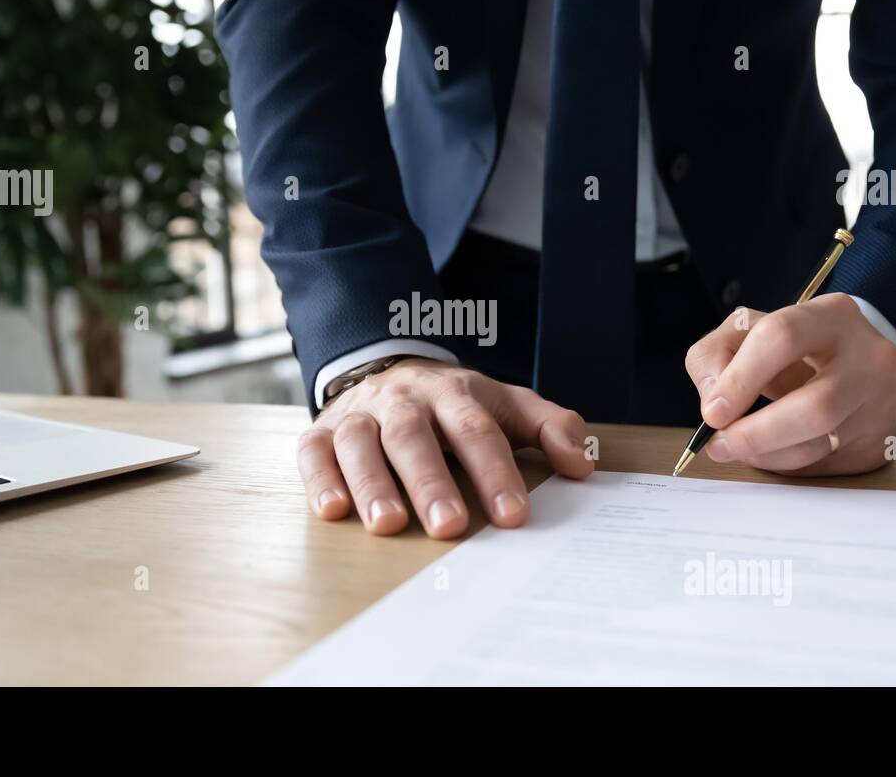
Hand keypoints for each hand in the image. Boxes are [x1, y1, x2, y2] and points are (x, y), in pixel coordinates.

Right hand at [296, 359, 593, 537]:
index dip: (495, 472)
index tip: (513, 515)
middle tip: (450, 527)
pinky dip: (319, 478)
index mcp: (454, 393)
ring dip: (373, 483)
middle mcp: (403, 401)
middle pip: (415, 436)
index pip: (477, 430)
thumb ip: (550, 427)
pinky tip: (332, 510)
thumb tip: (582, 465)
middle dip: (431, 482)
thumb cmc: (453, 405)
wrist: (386, 369)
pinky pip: (313, 452)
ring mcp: (359, 415)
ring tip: (388, 525)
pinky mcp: (321, 432)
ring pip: (361, 443)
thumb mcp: (505, 405)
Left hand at [684, 294, 895, 475]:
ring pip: (820, 440)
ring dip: (764, 453)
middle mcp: (867, 356)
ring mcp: (878, 400)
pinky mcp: (878, 437)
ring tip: (733, 448)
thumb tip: (712, 400)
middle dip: (756, 432)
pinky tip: (765, 451)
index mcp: (832, 315)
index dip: (740, 379)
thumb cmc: (794, 347)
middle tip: (719, 443)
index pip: (782, 338)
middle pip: (814, 405)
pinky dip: (783, 460)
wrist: (857, 367)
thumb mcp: (749, 332)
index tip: (712, 412)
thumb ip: (716, 354)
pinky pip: (823, 459)